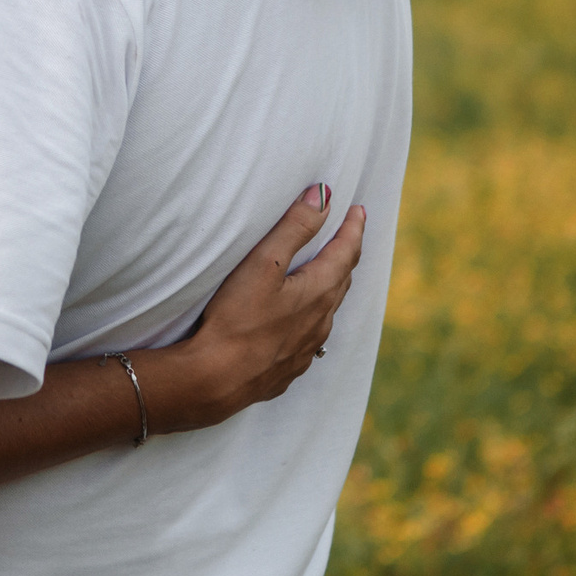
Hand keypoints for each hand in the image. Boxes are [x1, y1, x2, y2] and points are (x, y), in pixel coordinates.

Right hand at [165, 186, 363, 427]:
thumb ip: (295, 227)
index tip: (358, 210)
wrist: (217, 379)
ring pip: (328, 311)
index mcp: (318, 292)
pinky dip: (314, 318)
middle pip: (342, 281)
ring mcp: (306, 349)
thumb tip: (324, 195)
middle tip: (348, 236)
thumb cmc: (237, 318)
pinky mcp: (289, 368)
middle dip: (346, 255)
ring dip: (332, 287)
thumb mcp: (264, 263)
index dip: (353, 229)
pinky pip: (312, 337)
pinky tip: (303, 322)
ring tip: (330, 274)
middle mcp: (320, 322)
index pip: (345, 253)